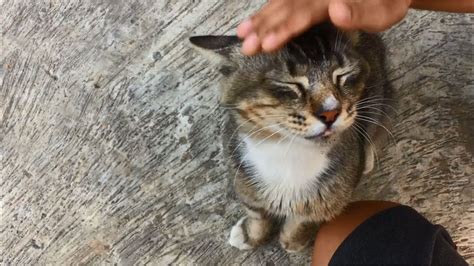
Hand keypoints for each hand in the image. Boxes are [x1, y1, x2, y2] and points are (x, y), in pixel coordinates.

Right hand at [237, 0, 411, 55]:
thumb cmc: (389, 2)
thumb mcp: (386, 11)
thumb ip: (362, 13)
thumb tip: (335, 9)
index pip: (303, 13)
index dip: (284, 28)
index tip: (266, 44)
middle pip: (286, 7)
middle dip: (265, 27)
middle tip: (246, 46)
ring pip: (281, 2)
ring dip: (261, 19)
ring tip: (241, 34)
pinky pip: (283, 0)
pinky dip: (267, 11)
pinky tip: (253, 21)